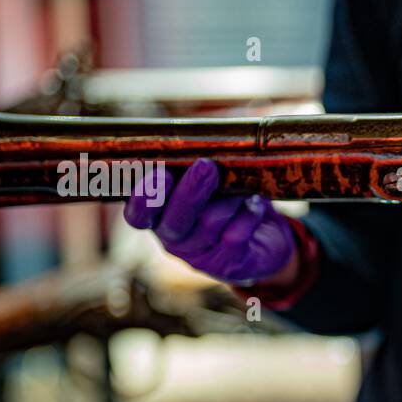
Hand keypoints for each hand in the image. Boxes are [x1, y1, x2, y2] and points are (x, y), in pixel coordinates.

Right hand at [124, 158, 297, 285]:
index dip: (143, 199)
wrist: (263, 238)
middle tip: (207, 166)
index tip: (161, 174)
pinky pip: (235, 237)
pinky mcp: (228, 263)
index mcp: (159, 217)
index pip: (138, 215)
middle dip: (191, 192)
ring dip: (228, 200)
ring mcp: (201, 255)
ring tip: (242, 186)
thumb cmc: (227, 199)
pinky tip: (255, 203)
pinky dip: (247, 215)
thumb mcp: (207, 181)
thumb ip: (194, 164)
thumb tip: (198, 138)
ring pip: (209, 224)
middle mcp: (174, 239)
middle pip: (174, 222)